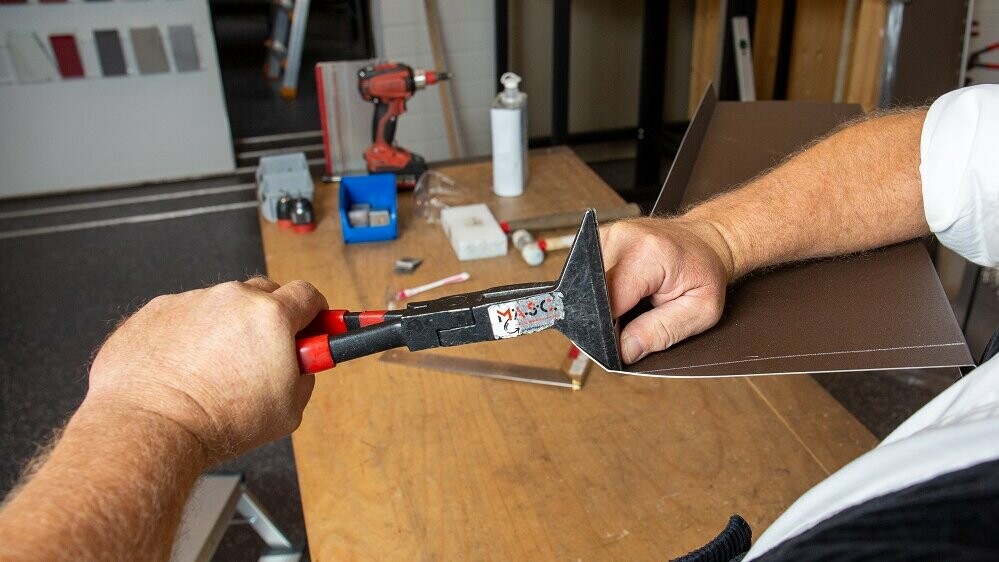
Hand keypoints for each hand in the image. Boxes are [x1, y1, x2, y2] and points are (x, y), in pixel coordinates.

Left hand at [85, 278, 327, 462]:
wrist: (150, 427)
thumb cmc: (216, 423)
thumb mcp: (289, 410)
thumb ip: (304, 375)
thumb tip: (303, 362)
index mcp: (270, 316)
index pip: (307, 294)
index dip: (314, 312)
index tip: (313, 324)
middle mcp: (230, 299)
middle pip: (263, 293)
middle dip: (270, 319)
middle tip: (264, 354)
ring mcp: (189, 301)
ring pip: (219, 307)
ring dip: (224, 330)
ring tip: (211, 374)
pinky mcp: (154, 312)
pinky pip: (182, 318)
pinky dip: (186, 338)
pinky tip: (182, 371)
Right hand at [600, 218, 732, 363]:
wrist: (706, 241)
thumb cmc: (706, 273)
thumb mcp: (701, 312)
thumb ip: (661, 332)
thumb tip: (624, 350)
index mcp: (648, 254)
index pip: (608, 301)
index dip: (610, 329)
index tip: (623, 341)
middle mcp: (622, 239)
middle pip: (594, 293)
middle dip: (608, 317)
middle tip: (634, 321)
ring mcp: (609, 235)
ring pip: (589, 285)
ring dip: (605, 302)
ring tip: (634, 302)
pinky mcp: (601, 239)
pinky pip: (591, 274)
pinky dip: (604, 289)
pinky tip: (626, 290)